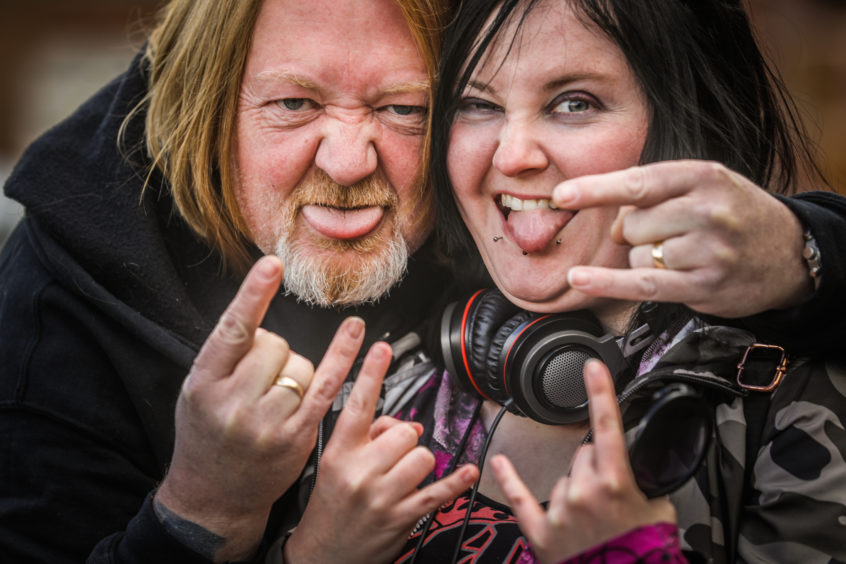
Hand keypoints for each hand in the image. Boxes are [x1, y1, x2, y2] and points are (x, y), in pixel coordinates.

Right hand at [155, 256, 362, 561]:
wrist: (213, 496)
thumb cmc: (204, 437)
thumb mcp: (195, 392)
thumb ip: (222, 358)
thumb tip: (254, 316)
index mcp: (203, 384)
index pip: (232, 331)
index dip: (253, 295)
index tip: (271, 265)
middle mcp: (234, 403)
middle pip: (273, 345)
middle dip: (272, 351)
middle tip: (259, 378)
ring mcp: (268, 422)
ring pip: (300, 364)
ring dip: (294, 370)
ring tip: (274, 396)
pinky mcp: (297, 435)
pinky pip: (328, 387)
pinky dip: (344, 358)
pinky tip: (356, 334)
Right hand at [285, 341, 479, 563]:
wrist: (321, 555)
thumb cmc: (329, 505)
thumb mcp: (333, 464)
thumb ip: (365, 436)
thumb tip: (403, 425)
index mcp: (339, 452)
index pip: (357, 404)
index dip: (369, 372)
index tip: (380, 346)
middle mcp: (359, 471)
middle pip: (405, 431)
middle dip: (405, 440)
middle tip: (391, 454)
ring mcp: (381, 496)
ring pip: (423, 457)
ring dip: (419, 463)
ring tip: (402, 476)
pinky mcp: (401, 518)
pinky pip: (437, 492)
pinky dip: (457, 481)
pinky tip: (468, 472)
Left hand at [491, 360, 675, 563]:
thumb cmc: (641, 552)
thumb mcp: (658, 511)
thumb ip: (646, 483)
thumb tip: (643, 466)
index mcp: (616, 483)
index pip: (607, 427)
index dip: (601, 392)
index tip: (592, 367)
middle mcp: (584, 492)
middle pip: (583, 455)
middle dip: (594, 468)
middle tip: (609, 497)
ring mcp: (560, 511)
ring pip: (563, 478)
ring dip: (575, 490)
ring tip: (592, 519)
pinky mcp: (542, 531)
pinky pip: (520, 497)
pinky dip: (509, 479)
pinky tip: (499, 463)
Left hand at [554, 160, 810, 317]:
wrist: (791, 253)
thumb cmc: (735, 214)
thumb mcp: (705, 186)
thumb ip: (657, 194)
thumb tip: (611, 222)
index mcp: (703, 177)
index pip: (639, 182)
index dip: (596, 189)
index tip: (562, 195)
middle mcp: (707, 211)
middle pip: (633, 224)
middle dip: (632, 232)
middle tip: (662, 232)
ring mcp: (708, 250)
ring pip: (638, 255)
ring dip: (644, 258)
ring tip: (679, 253)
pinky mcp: (704, 286)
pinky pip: (644, 285)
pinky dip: (608, 283)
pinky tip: (580, 279)